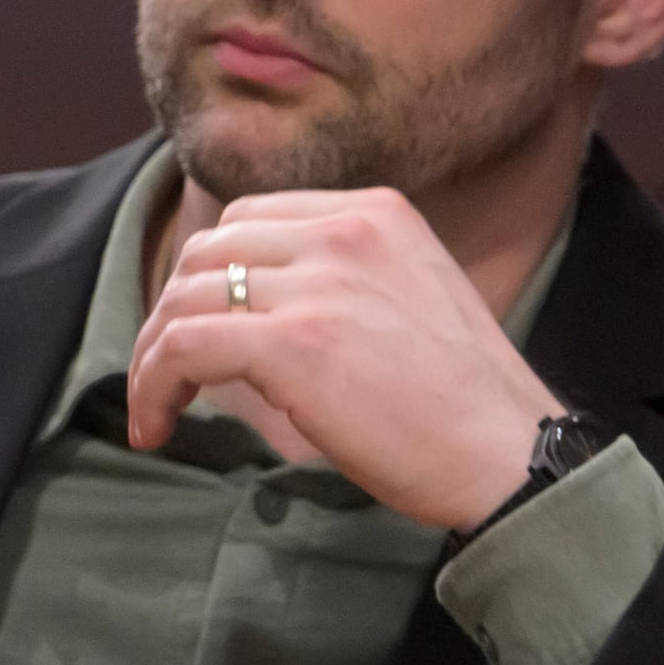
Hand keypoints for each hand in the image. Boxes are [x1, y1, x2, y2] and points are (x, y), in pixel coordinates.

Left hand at [125, 187, 557, 532]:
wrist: (510, 453)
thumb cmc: (462, 401)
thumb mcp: (409, 297)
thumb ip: (340, 278)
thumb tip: (253, 305)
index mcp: (376, 211)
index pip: (250, 219)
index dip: (208, 274)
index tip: (195, 328)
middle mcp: (344, 231)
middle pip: (207, 253)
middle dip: (172, 313)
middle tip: (166, 373)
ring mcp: (318, 283)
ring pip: (184, 299)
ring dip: (153, 357)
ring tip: (154, 409)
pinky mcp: (293, 341)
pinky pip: (182, 347)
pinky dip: (153, 386)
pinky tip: (156, 426)